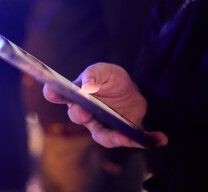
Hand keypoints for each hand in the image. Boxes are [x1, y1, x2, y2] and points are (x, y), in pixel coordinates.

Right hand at [43, 62, 167, 148]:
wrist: (130, 90)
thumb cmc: (111, 79)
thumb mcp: (104, 71)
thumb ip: (94, 76)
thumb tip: (87, 87)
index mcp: (77, 96)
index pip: (60, 95)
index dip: (53, 93)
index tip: (50, 90)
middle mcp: (86, 114)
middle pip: (78, 117)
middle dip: (80, 115)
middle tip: (84, 112)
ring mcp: (102, 125)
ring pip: (102, 136)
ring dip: (113, 137)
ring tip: (125, 136)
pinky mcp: (120, 133)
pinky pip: (130, 140)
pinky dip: (145, 140)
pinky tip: (161, 138)